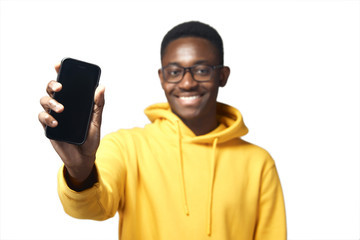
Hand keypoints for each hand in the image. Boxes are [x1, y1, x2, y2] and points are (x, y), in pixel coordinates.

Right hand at [38, 64, 104, 185]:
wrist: (84, 158)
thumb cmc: (90, 138)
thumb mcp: (96, 121)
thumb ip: (98, 104)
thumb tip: (101, 87)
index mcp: (74, 101)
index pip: (66, 84)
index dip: (61, 72)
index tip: (59, 65)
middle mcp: (63, 105)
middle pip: (52, 89)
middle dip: (53, 85)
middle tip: (61, 88)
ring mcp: (54, 115)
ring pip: (44, 101)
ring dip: (51, 102)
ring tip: (62, 109)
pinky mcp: (49, 127)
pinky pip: (42, 118)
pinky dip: (48, 117)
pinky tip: (56, 122)